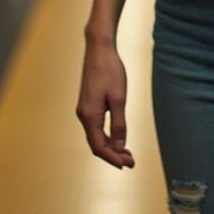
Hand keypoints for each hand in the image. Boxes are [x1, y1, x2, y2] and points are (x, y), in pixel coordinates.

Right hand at [76, 35, 134, 168]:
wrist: (99, 49)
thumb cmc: (110, 71)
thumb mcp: (119, 98)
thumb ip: (119, 124)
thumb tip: (119, 147)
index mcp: (89, 116)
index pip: (99, 147)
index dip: (113, 158)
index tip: (128, 164)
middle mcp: (83, 115)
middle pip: (96, 144)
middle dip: (113, 154)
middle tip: (131, 161)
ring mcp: (84, 109)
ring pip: (95, 136)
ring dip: (110, 146)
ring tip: (127, 152)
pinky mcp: (87, 104)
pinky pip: (95, 127)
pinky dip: (106, 135)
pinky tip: (117, 136)